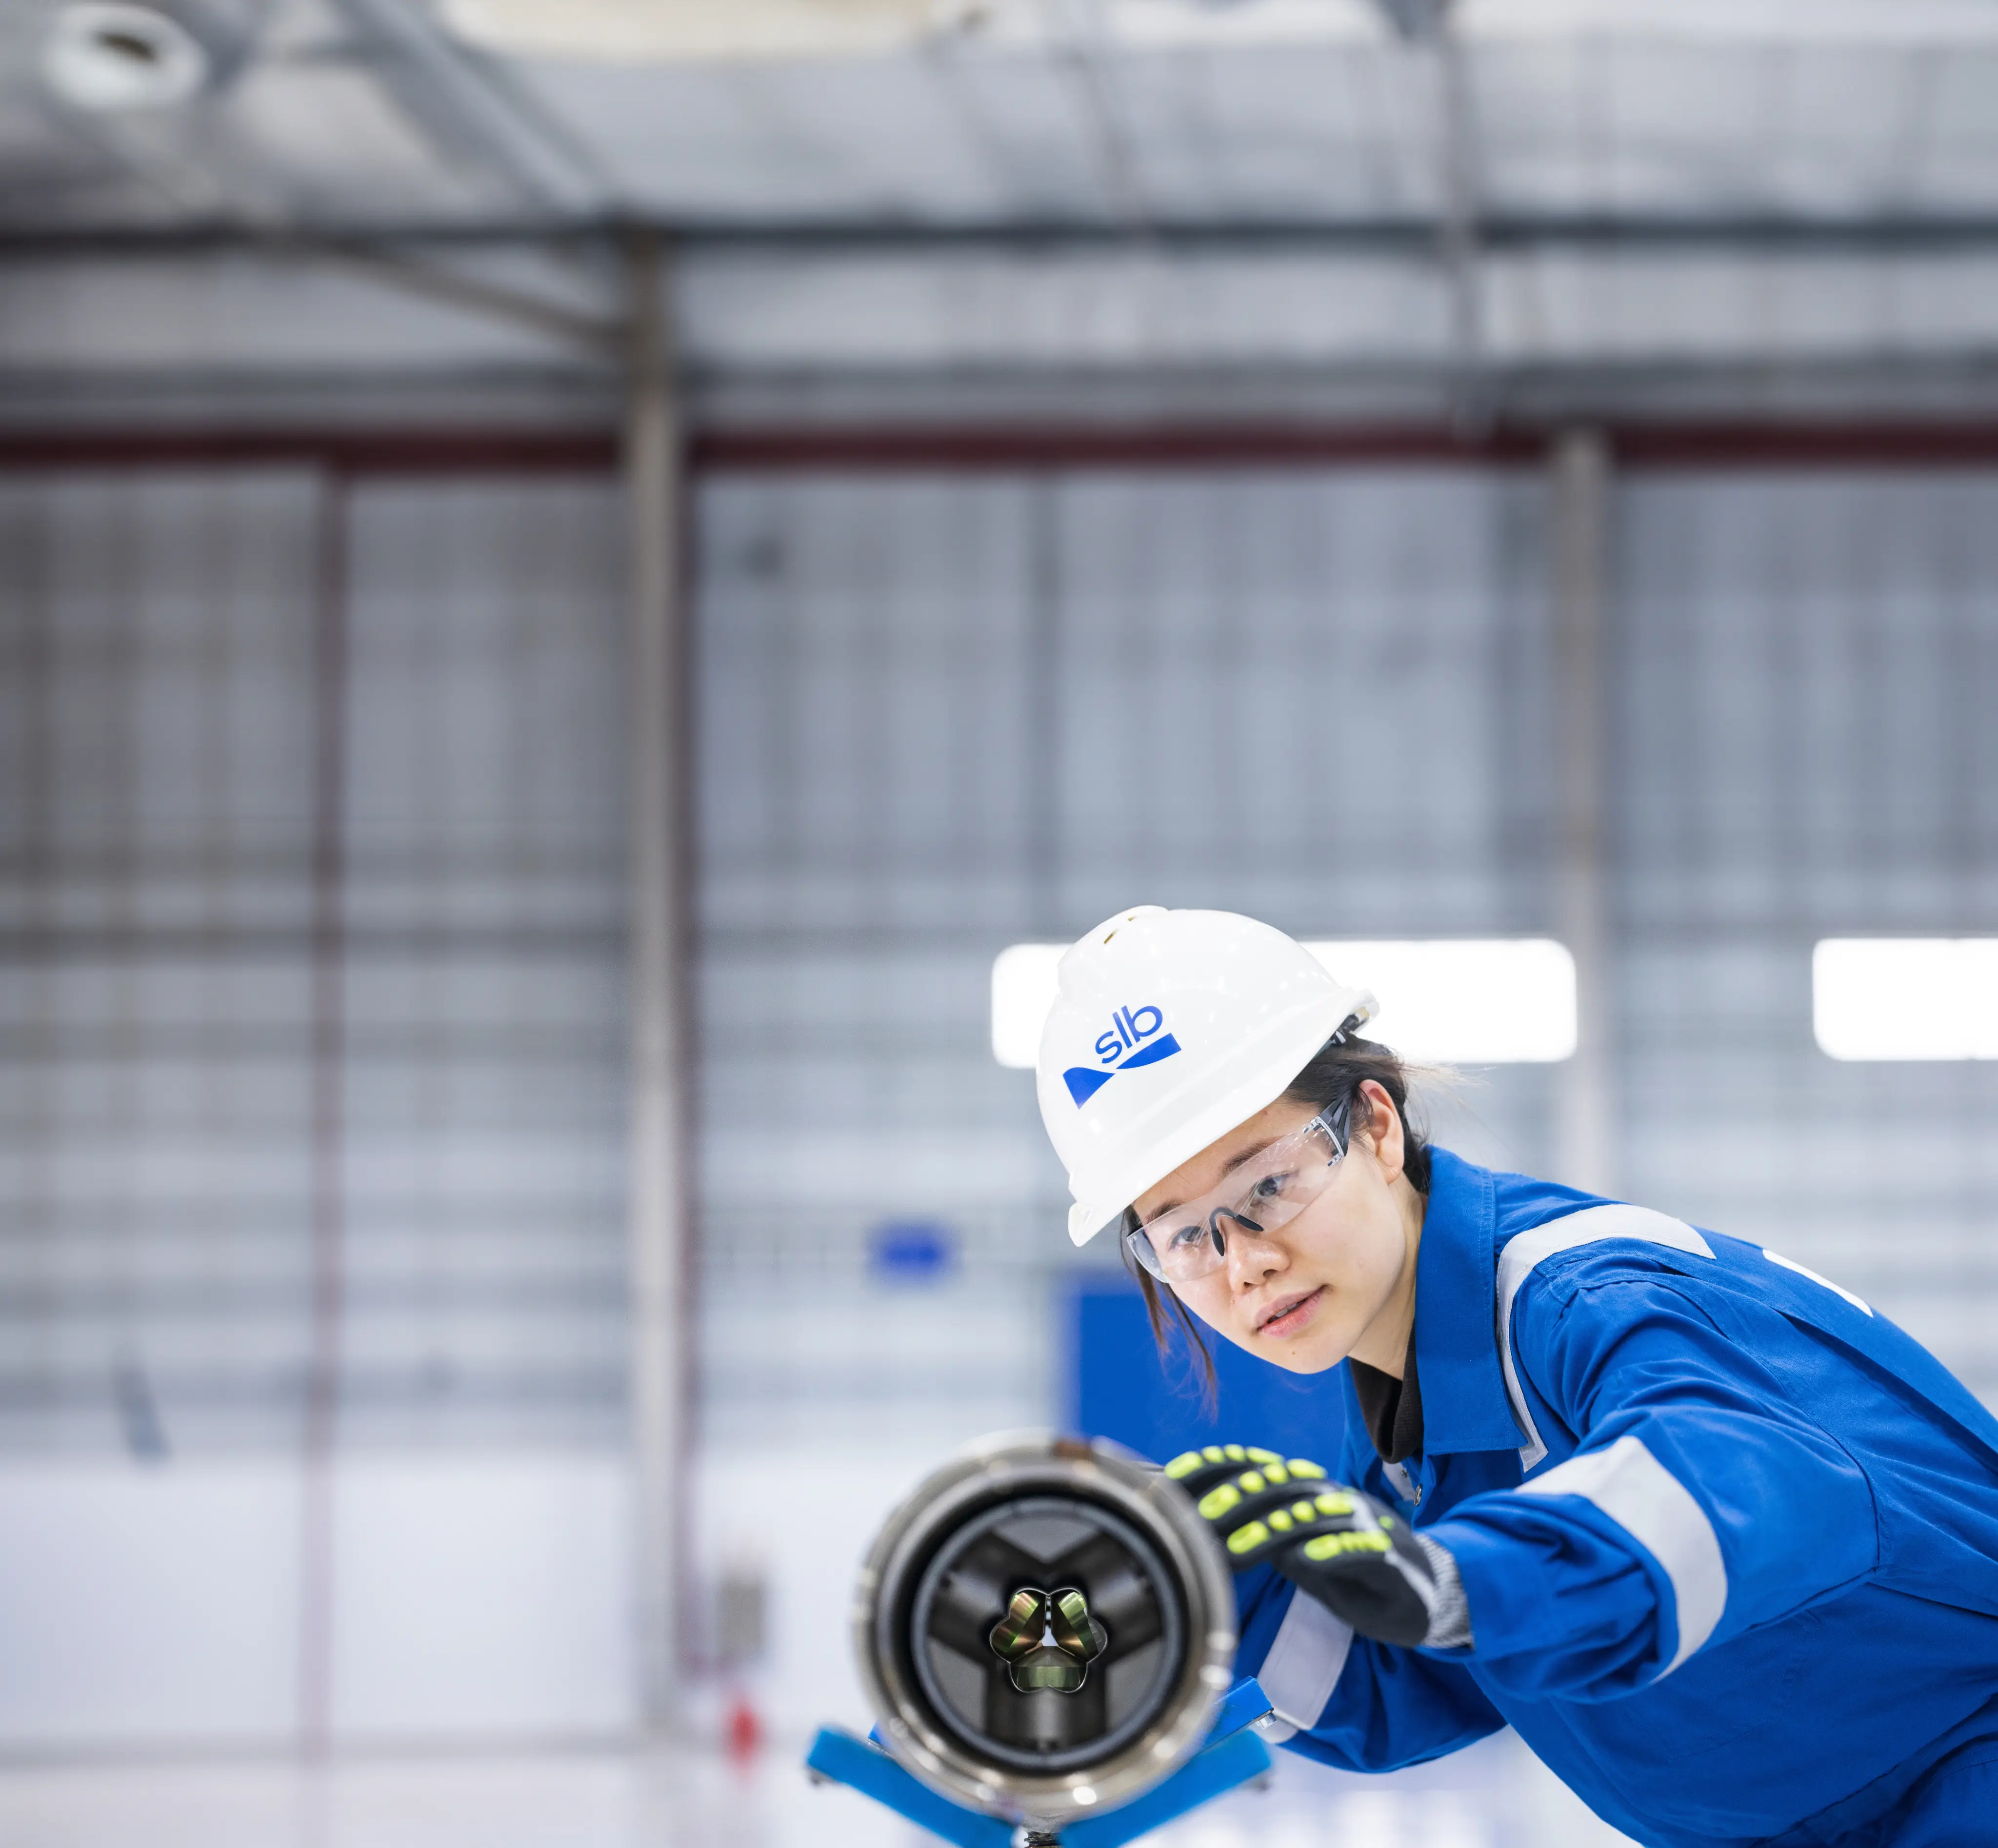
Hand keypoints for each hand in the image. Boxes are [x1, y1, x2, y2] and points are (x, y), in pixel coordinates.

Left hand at [1165, 1444, 1465, 1649]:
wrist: (1422, 1589)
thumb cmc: (1347, 1566)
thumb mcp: (1297, 1547)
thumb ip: (1261, 1531)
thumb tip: (1202, 1525)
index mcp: (1306, 1491)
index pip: (1257, 1469)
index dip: (1218, 1468)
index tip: (1177, 1476)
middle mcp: (1331, 1497)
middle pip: (1280, 1487)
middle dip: (1238, 1500)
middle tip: (1202, 1520)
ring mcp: (1362, 1523)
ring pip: (1314, 1516)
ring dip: (1273, 1531)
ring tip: (1239, 1549)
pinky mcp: (1388, 1558)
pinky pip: (1362, 1549)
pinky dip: (1335, 1552)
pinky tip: (1309, 1562)